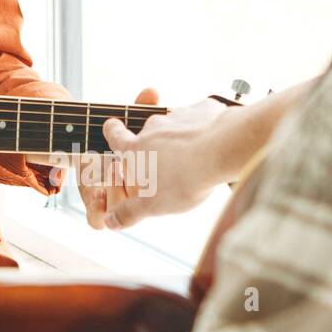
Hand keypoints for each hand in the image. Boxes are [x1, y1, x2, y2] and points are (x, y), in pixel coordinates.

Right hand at [89, 93, 233, 229]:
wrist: (221, 150)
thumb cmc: (184, 179)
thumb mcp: (153, 204)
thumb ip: (129, 212)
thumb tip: (110, 221)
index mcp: (137, 149)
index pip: (115, 135)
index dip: (113, 131)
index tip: (113, 128)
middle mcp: (154, 127)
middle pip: (148, 131)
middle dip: (155, 143)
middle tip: (167, 163)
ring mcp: (179, 115)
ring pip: (176, 124)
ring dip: (181, 136)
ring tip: (196, 157)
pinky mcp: (204, 109)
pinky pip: (201, 117)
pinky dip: (205, 127)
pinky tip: (215, 141)